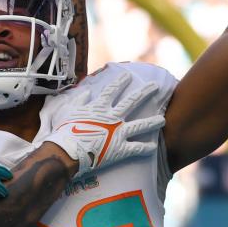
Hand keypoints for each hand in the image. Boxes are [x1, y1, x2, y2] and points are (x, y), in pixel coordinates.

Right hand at [42, 72, 165, 176]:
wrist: (68, 152)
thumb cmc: (64, 131)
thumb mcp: (68, 110)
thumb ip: (79, 100)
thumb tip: (86, 92)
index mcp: (100, 107)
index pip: (112, 90)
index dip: (120, 81)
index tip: (128, 74)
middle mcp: (113, 117)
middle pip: (132, 102)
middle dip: (145, 92)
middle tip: (155, 85)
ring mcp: (118, 133)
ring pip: (139, 125)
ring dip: (152, 122)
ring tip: (162, 120)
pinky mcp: (120, 149)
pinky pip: (136, 148)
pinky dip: (145, 148)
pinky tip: (153, 147)